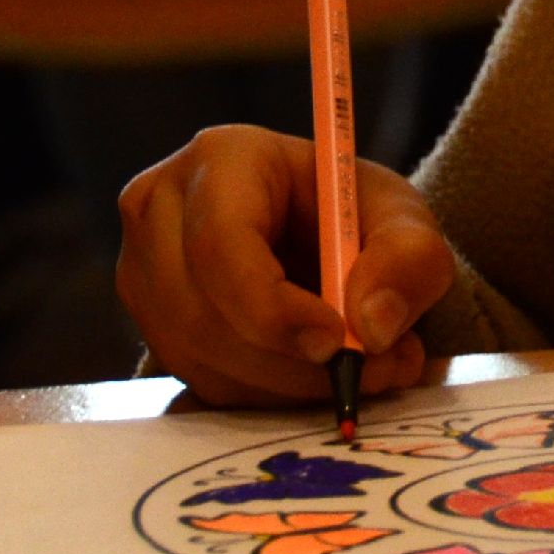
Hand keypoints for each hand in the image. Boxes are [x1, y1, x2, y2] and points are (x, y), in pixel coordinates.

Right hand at [113, 124, 459, 406]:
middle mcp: (161, 208)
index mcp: (221, 158)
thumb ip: (409, 260)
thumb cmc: (357, 216)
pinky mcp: (152, 325)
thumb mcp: (406, 222)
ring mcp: (144, 270)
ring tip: (359, 371)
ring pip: (199, 357)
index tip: (336, 343)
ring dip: (285, 385)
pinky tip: (313, 376)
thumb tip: (371, 324)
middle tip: (368, 371)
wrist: (330, 240)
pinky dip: (264, 396)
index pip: (221, 243)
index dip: (272, 308)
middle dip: (288, 361)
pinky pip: (199, 382)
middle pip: (200, 310)